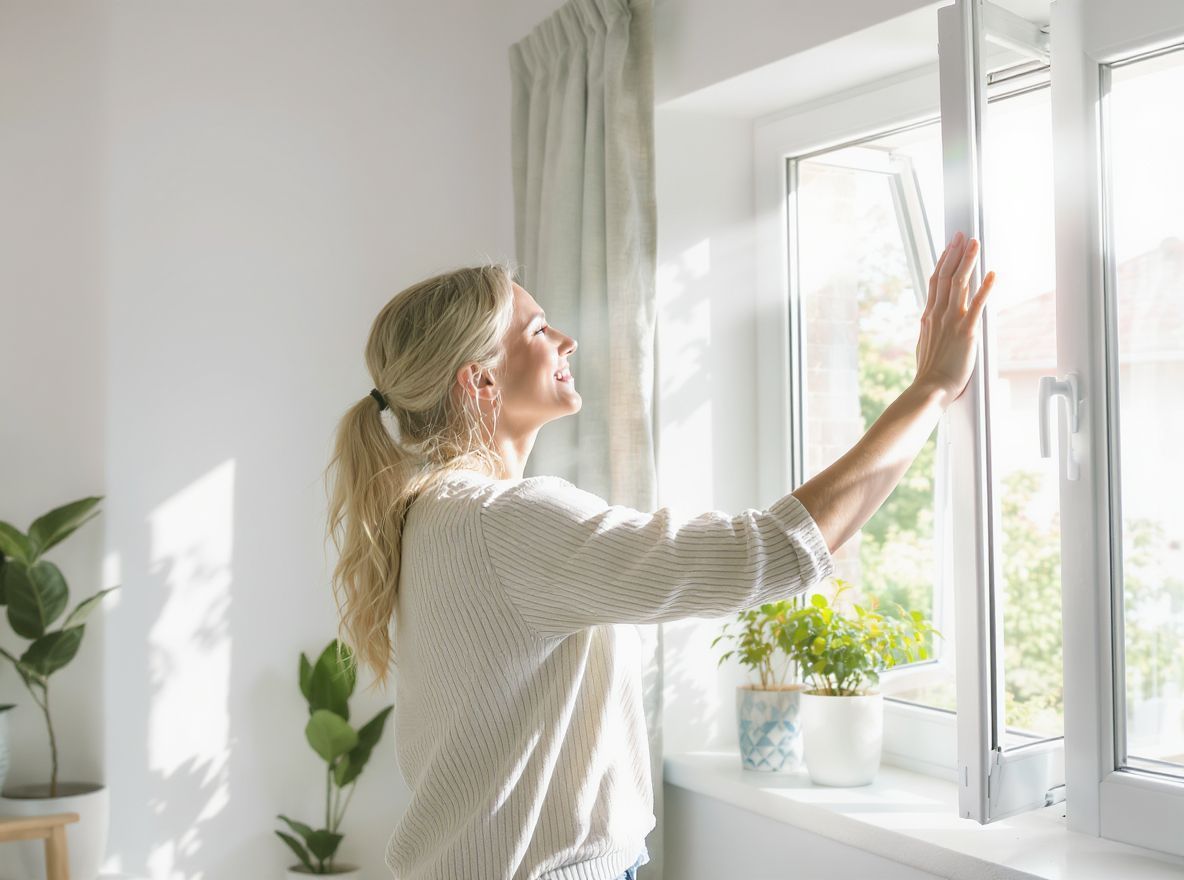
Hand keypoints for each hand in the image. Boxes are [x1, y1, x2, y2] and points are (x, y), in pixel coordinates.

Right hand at [913, 231, 995, 404]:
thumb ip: (930, 329)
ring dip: (967, 262)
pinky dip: (985, 288)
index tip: (949, 247)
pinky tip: (992, 274)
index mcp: (928, 317)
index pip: (935, 282)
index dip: (943, 262)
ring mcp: (951, 322)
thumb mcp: (925, 345)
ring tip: (974, 244)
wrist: (930, 388)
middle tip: (961, 235)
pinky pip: (977, 306)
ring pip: (959, 284)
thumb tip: (930, 322)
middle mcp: (938, 314)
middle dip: (954, 254)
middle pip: (946, 276)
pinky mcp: (967, 332)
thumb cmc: (929, 373)